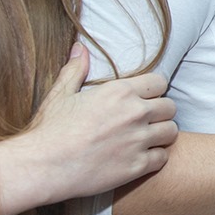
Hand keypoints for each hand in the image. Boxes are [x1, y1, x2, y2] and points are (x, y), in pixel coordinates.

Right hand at [6, 45, 177, 209]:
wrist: (43, 166)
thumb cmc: (49, 130)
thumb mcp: (60, 94)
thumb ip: (76, 70)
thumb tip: (80, 47)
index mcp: (119, 92)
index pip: (159, 82)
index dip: (153, 91)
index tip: (143, 100)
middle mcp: (134, 113)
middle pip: (170, 107)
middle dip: (160, 113)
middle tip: (145, 122)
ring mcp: (138, 140)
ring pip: (171, 132)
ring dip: (161, 135)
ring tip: (145, 139)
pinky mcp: (137, 166)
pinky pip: (163, 158)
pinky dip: (154, 158)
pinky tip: (139, 158)